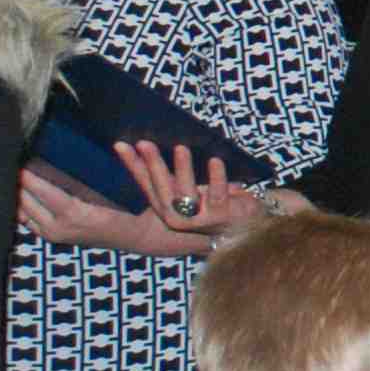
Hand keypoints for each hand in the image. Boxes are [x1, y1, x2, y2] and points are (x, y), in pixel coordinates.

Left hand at [18, 162, 200, 258]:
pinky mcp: (52, 237)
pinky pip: (27, 220)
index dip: (31, 180)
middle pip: (27, 204)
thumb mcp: (128, 189)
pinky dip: (20, 205)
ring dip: (15, 195)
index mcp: (81, 215)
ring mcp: (56, 235)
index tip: (20, 163)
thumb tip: (113, 145)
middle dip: (16, 184)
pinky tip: (16, 190)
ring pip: (23, 214)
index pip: (48, 195)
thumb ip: (121, 168)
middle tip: (7, 163)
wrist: (136, 236)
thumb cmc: (133, 210)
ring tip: (7, 174)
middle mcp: (63, 228)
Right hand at [111, 144, 260, 242]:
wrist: (248, 227)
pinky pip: (218, 194)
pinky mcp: (221, 216)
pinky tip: (215, 161)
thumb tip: (168, 143)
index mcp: (168, 208)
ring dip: (183, 168)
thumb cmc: (219, 205)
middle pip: (162, 188)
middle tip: (144, 143)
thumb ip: (181, 176)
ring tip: (180, 148)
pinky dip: (217, 177)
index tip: (121, 146)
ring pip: (186, 192)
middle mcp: (178, 216)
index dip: (133, 165)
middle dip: (152, 164)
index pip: (146, 183)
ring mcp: (199, 219)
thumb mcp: (195, 190)